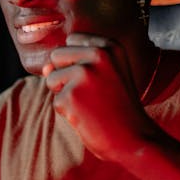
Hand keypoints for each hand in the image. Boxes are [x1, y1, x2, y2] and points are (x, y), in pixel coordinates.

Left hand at [43, 33, 162, 161]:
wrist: (135, 139)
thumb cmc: (118, 108)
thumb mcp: (105, 77)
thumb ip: (74, 64)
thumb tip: (45, 68)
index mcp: (110, 46)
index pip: (72, 40)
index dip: (75, 61)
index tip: (96, 78)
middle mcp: (97, 54)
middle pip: (56, 55)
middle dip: (65, 76)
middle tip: (91, 93)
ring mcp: (83, 74)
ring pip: (51, 79)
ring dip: (65, 95)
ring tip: (90, 105)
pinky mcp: (71, 96)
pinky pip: (56, 101)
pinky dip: (68, 113)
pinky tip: (89, 117)